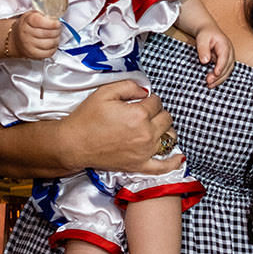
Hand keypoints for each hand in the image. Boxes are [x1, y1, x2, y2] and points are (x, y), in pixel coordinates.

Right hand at [12, 10, 61, 60]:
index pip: (40, 22)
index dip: (51, 23)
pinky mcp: (33, 55)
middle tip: (58, 29)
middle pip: (47, 33)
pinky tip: (53, 44)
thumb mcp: (32, 15)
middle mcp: (26, 33)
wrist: (16, 39)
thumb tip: (55, 18)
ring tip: (56, 36)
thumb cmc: (27, 25)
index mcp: (26, 21)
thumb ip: (43, 14)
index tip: (57, 23)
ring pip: (49, 43)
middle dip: (57, 31)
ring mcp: (29, 45)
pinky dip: (54, 48)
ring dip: (56, 39)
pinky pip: (48, 53)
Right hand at [56, 80, 180, 174]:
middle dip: (158, 112)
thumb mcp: (105, 92)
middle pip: (166, 118)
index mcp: (139, 114)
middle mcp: (146, 134)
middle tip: (145, 112)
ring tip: (156, 127)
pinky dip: (172, 162)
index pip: (157, 102)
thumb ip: (129, 86)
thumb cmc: (87, 118)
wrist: (73, 144)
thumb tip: (145, 91)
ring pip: (169, 138)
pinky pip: (163, 166)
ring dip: (166, 131)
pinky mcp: (139, 165)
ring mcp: (144, 152)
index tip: (142, 100)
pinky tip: (179, 157)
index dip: (150, 98)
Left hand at [198, 26, 234, 86]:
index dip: (221, 66)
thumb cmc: (205, 34)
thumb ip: (203, 49)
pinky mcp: (226, 62)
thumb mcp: (202, 39)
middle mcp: (230, 52)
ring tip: (209, 85)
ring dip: (220, 79)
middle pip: (228, 66)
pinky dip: (220, 78)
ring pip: (228, 71)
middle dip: (219, 76)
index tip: (215, 74)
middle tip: (208, 82)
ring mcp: (229, 58)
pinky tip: (212, 83)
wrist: (209, 31)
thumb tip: (204, 61)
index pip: (224, 57)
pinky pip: (225, 72)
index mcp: (225, 45)